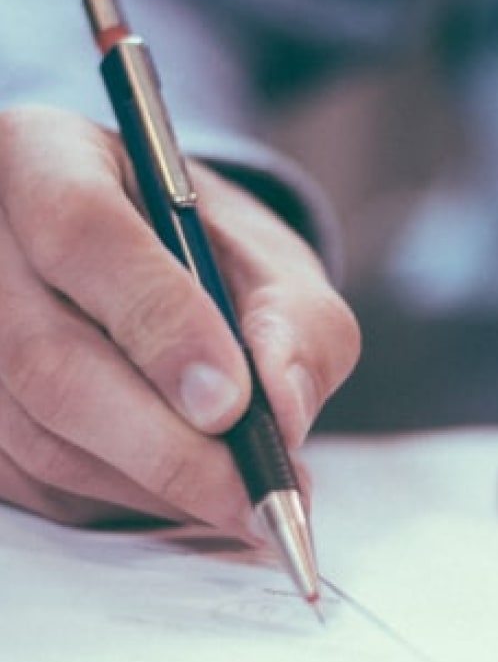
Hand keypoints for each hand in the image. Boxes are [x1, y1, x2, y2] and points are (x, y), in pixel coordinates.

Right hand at [0, 105, 358, 534]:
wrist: (157, 274)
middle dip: (166, 446)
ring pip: (39, 436)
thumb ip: (298, 325)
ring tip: (240, 496)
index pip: (85, 234)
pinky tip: (184, 493)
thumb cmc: (216, 261)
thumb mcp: (275, 266)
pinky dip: (123, 501)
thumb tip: (283, 413)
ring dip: (153, 485)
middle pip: (48, 357)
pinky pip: (36, 483)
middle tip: (252, 492)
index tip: (234, 403)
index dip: (161, 326)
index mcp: (46, 160)